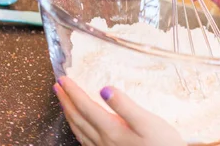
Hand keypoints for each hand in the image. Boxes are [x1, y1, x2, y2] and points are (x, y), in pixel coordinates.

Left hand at [54, 77, 185, 145]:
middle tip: (57, 85)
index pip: (85, 106)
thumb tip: (105, 89)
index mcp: (111, 130)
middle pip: (77, 118)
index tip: (64, 79)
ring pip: (78, 130)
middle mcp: (102, 141)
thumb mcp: (147, 122)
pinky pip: (84, 140)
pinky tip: (79, 126)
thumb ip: (125, 105)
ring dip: (68, 114)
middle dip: (66, 100)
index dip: (73, 92)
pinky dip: (77, 128)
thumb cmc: (162, 143)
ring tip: (63, 101)